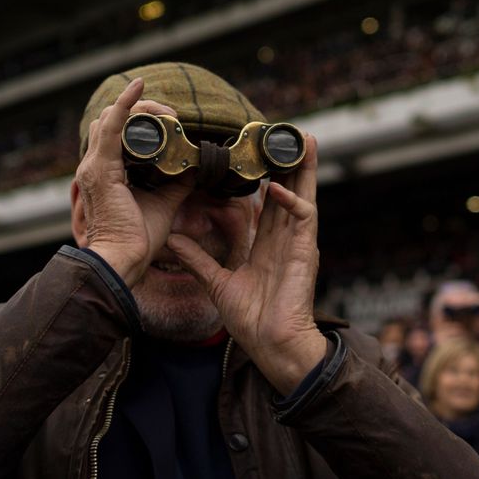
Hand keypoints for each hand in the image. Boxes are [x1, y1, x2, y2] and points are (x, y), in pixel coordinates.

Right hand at [73, 78, 194, 286]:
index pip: (115, 133)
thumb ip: (175, 184)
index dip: (138, 118)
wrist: (121, 260)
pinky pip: (113, 126)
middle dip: (143, 110)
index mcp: (105, 173)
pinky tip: (138, 88)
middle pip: (112, 120)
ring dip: (140, 106)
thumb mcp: (163, 204)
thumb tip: (193, 169)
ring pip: (113, 118)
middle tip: (172, 116)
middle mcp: (94, 165)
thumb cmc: (136, 239)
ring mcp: (94, 166)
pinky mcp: (101, 169)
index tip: (167, 117)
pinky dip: (126, 104)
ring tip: (167, 110)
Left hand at [167, 134, 326, 393]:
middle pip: (289, 190)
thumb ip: (197, 258)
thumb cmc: (251, 320)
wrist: (272, 344)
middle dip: (289, 162)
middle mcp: (285, 238)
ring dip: (303, 168)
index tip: (256, 153)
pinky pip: (302, 218)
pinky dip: (290, 201)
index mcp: (267, 244)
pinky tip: (276, 187)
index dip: (266, 177)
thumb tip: (172, 239)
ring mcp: (297, 243)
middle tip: (286, 133)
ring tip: (302, 140)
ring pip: (303, 195)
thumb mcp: (217, 282)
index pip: (268, 202)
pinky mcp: (305, 251)